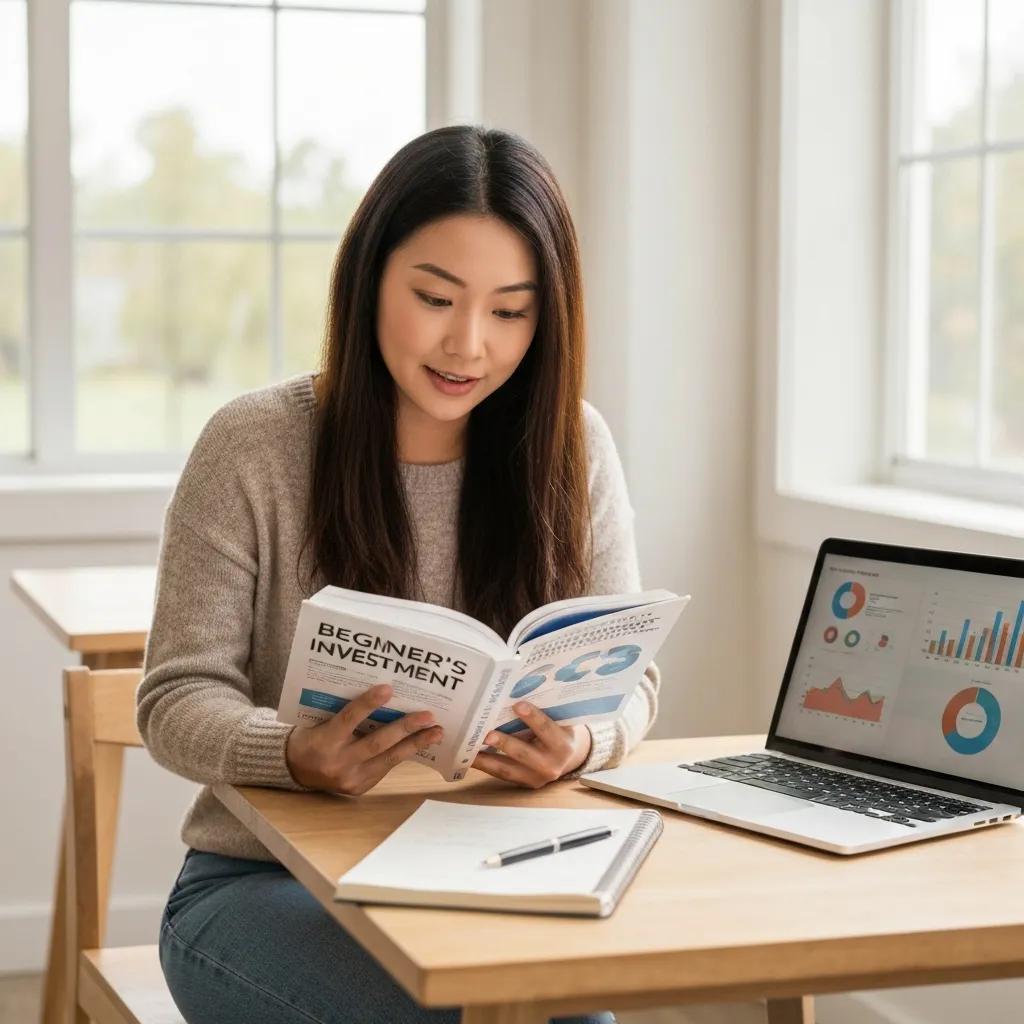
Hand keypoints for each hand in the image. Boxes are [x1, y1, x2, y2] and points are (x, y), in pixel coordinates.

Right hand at [285, 684, 442, 795]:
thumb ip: (345, 711)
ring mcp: (350, 779)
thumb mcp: (321, 719)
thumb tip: (382, 693)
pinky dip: (403, 754)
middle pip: (377, 743)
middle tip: (428, 716)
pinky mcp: (360, 788)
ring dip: (415, 744)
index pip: (349, 719)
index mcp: (325, 740)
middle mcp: (339, 762)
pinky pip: (386, 768)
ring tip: (436, 732)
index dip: (368, 704)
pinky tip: (420, 743)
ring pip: (388, 759)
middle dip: (406, 729)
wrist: (294, 769)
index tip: (388, 688)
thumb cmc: (312, 735)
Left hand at [471, 701, 591, 788]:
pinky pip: (501, 775)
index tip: (518, 704)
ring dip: (487, 760)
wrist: (568, 758)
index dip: (533, 718)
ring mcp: (537, 778)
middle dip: (505, 744)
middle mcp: (552, 765)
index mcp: (563, 745)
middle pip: (525, 754)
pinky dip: (485, 766)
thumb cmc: (559, 730)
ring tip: (470, 749)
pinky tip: (470, 757)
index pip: (547, 729)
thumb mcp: (559, 721)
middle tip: (487, 734)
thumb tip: (515, 692)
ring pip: (508, 770)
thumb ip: (545, 711)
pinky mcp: (524, 784)